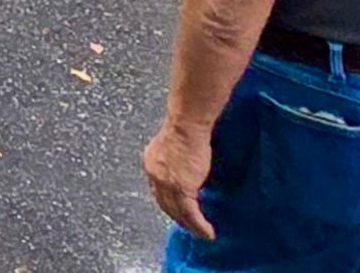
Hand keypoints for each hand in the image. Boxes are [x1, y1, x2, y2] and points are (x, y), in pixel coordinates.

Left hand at [141, 124, 215, 239]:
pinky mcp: (182, 189)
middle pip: (165, 204)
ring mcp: (167, 184)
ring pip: (178, 213)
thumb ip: (175, 160)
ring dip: (190, 227)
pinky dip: (199, 225)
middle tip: (189, 227)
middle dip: (178, 218)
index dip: (168, 203)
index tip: (178, 211)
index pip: (158, 190)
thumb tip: (185, 167)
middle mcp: (155, 175)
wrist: (186, 125)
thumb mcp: (174, 146)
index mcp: (151, 163)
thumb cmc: (185, 128)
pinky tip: (207, 232)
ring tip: (201, 234)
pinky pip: (191, 214)